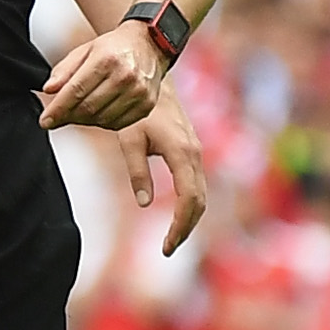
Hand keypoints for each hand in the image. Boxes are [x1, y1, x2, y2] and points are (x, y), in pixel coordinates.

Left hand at [39, 22, 163, 132]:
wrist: (150, 44)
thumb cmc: (115, 47)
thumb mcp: (84, 50)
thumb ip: (64, 70)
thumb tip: (49, 89)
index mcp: (106, 59)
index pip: (76, 91)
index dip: (58, 109)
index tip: (45, 120)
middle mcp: (126, 76)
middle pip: (88, 108)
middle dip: (68, 116)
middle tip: (58, 117)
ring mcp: (139, 92)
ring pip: (101, 119)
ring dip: (84, 120)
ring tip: (77, 112)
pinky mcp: (146, 105)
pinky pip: (117, 124)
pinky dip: (102, 123)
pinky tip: (97, 112)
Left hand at [112, 83, 208, 255]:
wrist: (152, 80)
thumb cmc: (135, 109)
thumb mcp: (129, 139)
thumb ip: (136, 170)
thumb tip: (143, 203)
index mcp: (182, 153)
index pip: (188, 198)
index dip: (179, 224)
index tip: (166, 245)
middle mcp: (195, 154)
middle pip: (199, 201)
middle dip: (185, 227)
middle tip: (167, 249)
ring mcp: (195, 153)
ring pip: (200, 194)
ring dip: (188, 218)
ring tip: (171, 239)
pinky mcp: (191, 151)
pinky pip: (195, 184)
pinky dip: (188, 204)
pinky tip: (176, 216)